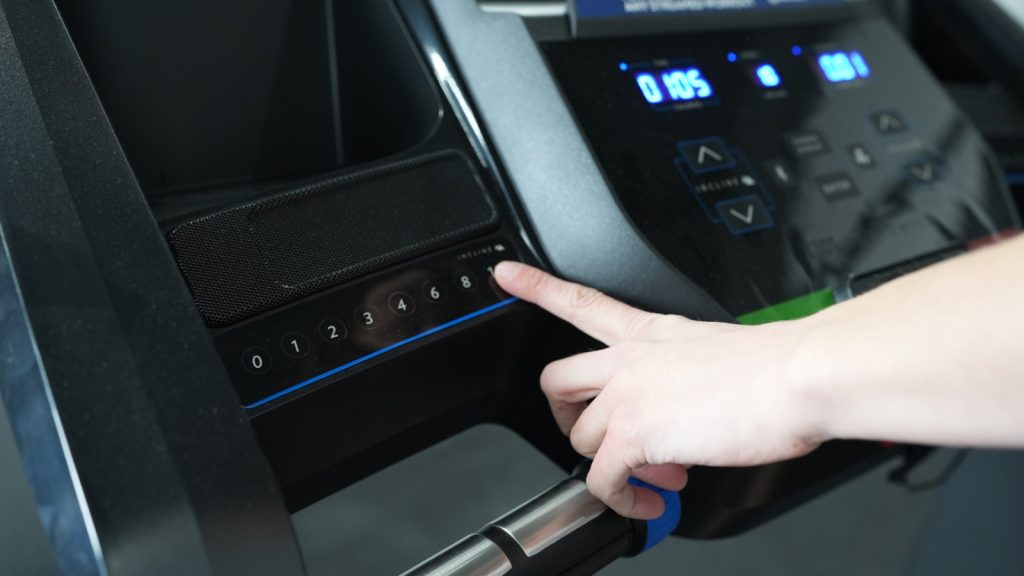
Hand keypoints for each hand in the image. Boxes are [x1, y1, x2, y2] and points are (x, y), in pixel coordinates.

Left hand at [494, 261, 826, 519]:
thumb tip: (686, 419)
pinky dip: (620, 499)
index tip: (506, 275)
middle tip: (590, 434)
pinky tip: (648, 500)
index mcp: (652, 333)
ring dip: (610, 465)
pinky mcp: (635, 434)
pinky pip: (602, 479)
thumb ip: (687, 380)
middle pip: (556, 378)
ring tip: (654, 475)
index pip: (582, 301)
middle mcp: (630, 358)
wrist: (798, 377)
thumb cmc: (777, 368)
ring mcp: (628, 395)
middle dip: (562, 414)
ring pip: (579, 437)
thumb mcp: (721, 355)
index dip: (537, 286)